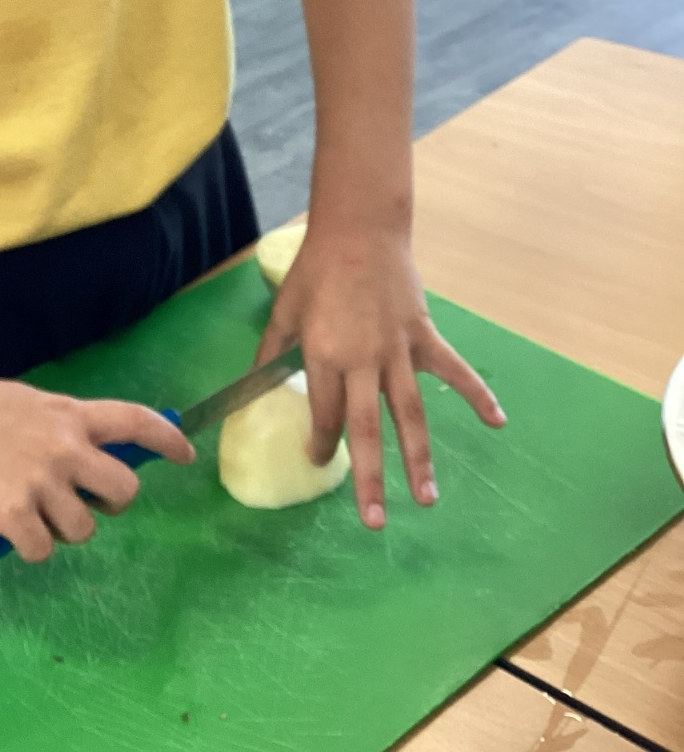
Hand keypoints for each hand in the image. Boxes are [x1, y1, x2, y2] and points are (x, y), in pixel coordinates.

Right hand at [0, 367, 194, 562]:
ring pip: (83, 529)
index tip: (185, 454)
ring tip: (28, 514)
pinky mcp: (13, 515)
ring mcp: (41, 482)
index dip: (167, 440)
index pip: (135, 422)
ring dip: (60, 530)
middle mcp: (65, 447)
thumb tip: (79, 454)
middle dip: (108, 505)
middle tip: (79, 504)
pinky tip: (5, 529)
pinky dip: (27, 547)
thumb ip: (58, 429)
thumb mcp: (25, 406)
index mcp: (68, 414)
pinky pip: (42, 550)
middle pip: (124, 491)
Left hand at [255, 226, 505, 528]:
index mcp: (324, 355)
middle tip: (375, 521)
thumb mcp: (284, 311)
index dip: (321, 442)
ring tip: (427, 499)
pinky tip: (498, 422)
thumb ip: (271, 353)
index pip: (325, 415)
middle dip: (369, 477)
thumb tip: (253, 388)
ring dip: (420, 458)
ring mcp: (398, 350)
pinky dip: (477, 394)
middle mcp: (363, 360)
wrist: (359, 230)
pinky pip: (454, 370)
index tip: (317, 459)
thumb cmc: (316, 271)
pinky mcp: (424, 336)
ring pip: (411, 413)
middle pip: (366, 429)